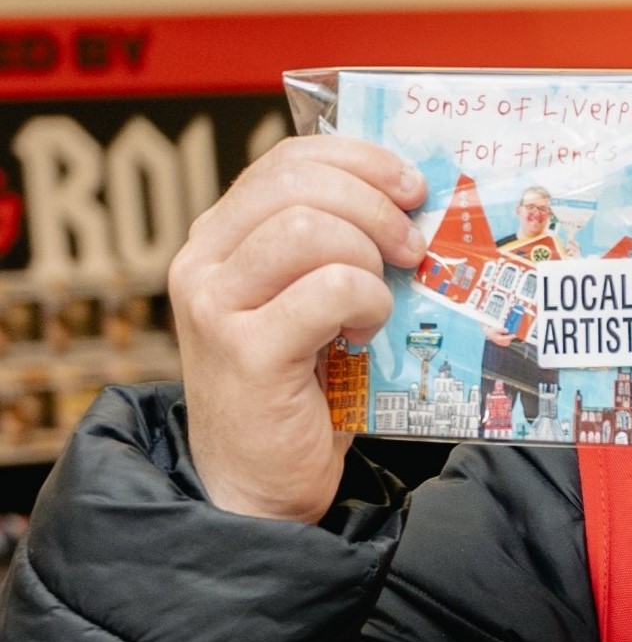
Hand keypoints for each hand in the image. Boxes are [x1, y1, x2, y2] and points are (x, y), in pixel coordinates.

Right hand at [169, 136, 426, 521]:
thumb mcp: (314, 303)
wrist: (261, 481)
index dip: (358, 160)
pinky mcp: (244, 350)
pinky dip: (367, 303)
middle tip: (413, 249)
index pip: (287, 160)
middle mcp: (205, 261)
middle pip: (300, 184)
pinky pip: (328, 291)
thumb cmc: (303, 389)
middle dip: (375, 207)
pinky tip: (366, 333)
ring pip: (311, 229)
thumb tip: (415, 203)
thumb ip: (337, 250)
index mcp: (221, 236)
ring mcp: (216, 303)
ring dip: (370, 259)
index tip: (410, 187)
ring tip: (381, 300)